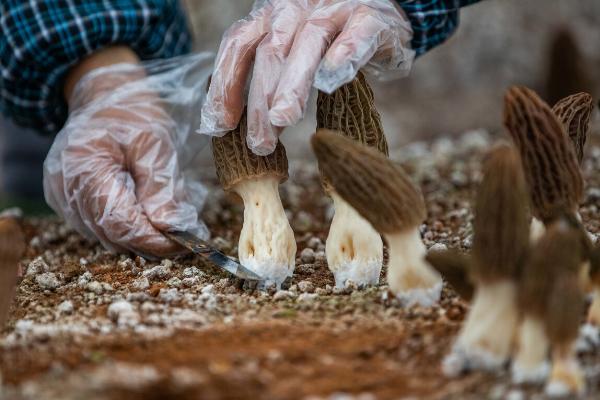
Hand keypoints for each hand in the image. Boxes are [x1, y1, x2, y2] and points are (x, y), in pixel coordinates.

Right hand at [44, 50, 210, 257]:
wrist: (101, 95)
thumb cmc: (130, 112)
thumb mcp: (154, 142)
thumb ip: (160, 187)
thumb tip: (171, 228)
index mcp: (84, 166)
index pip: (119, 221)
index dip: (153, 239)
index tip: (185, 244)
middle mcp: (65, 187)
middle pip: (111, 234)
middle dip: (150, 241)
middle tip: (185, 240)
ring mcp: (62, 196)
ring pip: (105, 236)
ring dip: (139, 238)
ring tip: (172, 231)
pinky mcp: (67, 200)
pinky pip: (99, 227)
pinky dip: (126, 228)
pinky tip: (148, 218)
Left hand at [199, 0, 413, 154]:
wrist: (381, 10)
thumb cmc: (331, 38)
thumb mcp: (291, 49)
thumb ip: (266, 76)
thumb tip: (226, 122)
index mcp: (272, 17)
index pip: (238, 46)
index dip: (225, 85)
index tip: (220, 126)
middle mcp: (297, 8)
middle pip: (270, 51)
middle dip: (260, 100)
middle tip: (258, 143)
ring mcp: (334, 9)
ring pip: (309, 43)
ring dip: (293, 84)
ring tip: (282, 119)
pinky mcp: (370, 17)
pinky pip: (357, 34)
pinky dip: (344, 54)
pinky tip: (330, 81)